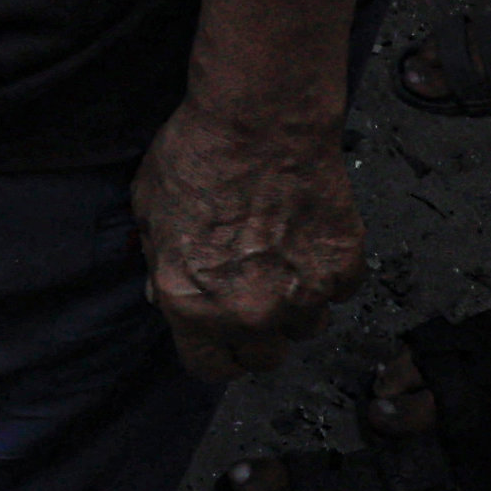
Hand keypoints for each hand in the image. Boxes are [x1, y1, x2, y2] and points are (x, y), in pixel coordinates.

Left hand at [130, 103, 365, 377]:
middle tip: (254, 291)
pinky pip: (340, 292)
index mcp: (192, 305)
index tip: (219, 338)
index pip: (209, 369)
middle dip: (258, 332)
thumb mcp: (147, 210)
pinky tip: (309, 237)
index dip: (214, 352)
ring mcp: (302, 296)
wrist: (259, 121)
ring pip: (307, 328)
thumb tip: (165, 291)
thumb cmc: (198, 155)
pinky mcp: (343, 270)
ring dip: (297, 304)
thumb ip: (158, 262)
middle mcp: (249, 312)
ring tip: (283, 257)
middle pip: (264, 358)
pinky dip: (329, 273)